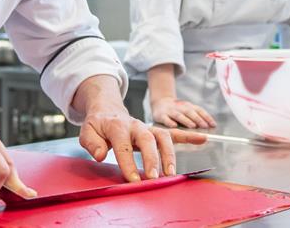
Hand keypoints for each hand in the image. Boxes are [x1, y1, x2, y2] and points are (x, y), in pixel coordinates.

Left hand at [78, 106, 207, 181]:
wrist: (108, 110)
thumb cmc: (98, 125)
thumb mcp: (87, 130)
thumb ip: (91, 142)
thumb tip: (100, 154)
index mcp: (117, 126)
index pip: (123, 144)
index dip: (128, 162)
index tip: (133, 179)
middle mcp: (136, 125)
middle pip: (147, 138)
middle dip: (152, 158)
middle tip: (154, 177)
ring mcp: (148, 128)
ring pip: (163, 137)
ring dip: (169, 154)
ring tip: (171, 173)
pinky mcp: (156, 131)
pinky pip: (174, 132)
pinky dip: (188, 136)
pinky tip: (202, 139)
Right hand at [151, 96, 216, 128]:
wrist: (160, 103)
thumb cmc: (178, 111)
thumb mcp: (188, 111)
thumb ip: (197, 118)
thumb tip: (210, 127)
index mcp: (188, 106)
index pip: (199, 110)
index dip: (206, 117)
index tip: (213, 125)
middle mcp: (180, 107)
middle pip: (190, 112)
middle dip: (198, 119)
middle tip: (205, 126)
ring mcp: (170, 111)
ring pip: (178, 115)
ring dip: (186, 120)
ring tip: (193, 126)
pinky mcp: (161, 115)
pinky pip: (165, 119)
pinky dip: (170, 122)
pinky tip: (174, 126)